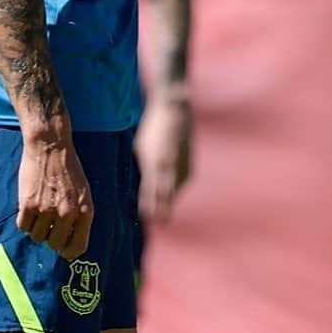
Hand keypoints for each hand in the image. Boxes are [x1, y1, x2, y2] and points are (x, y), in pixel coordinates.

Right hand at [17, 132, 93, 260]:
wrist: (50, 145)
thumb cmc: (67, 168)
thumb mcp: (83, 192)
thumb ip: (79, 217)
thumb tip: (70, 243)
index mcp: (85, 211)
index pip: (78, 247)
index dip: (68, 251)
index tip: (62, 248)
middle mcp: (67, 213)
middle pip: (55, 244)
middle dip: (50, 236)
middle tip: (47, 221)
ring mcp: (47, 210)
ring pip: (37, 237)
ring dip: (36, 226)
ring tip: (39, 208)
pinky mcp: (28, 204)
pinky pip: (23, 227)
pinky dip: (24, 220)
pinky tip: (28, 205)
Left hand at [134, 93, 191, 223]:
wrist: (175, 111)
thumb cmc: (152, 129)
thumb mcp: (141, 149)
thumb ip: (144, 171)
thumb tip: (142, 190)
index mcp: (156, 163)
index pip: (152, 194)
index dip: (149, 209)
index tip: (145, 218)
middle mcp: (171, 167)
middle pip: (166, 199)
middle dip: (160, 211)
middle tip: (155, 221)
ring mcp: (182, 167)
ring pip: (174, 193)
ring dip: (167, 202)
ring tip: (159, 211)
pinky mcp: (190, 167)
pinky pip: (180, 185)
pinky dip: (173, 191)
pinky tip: (168, 193)